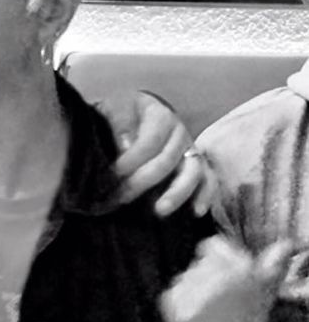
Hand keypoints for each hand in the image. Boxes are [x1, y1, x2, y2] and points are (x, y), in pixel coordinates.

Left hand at [99, 91, 215, 216]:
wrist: (131, 115)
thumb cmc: (120, 114)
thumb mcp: (113, 109)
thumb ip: (119, 122)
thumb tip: (126, 145)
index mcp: (160, 115)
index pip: (150, 141)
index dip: (132, 159)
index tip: (113, 174)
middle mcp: (179, 132)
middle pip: (167, 160)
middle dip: (142, 181)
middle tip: (120, 197)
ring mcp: (190, 150)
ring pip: (192, 172)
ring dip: (176, 193)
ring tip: (159, 211)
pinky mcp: (197, 166)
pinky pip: (209, 181)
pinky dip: (205, 196)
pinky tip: (196, 212)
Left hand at [160, 236, 292, 321]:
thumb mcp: (264, 292)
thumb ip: (271, 264)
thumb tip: (284, 245)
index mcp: (240, 271)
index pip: (213, 244)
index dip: (220, 257)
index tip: (228, 273)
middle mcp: (215, 279)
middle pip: (199, 261)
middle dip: (209, 275)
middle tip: (222, 297)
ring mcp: (192, 292)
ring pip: (186, 276)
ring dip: (194, 289)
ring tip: (211, 309)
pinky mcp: (174, 306)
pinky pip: (172, 292)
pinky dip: (180, 302)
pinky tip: (196, 316)